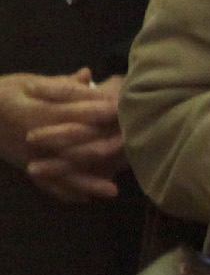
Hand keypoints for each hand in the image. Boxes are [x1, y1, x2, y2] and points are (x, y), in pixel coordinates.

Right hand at [1, 72, 126, 202]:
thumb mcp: (29, 83)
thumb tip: (87, 75)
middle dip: (104, 150)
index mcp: (39, 114)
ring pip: (62, 174)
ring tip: (112, 191)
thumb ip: (60, 84)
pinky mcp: (26, 167)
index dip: (102, 111)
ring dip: (87, 183)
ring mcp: (31, 157)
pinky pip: (46, 185)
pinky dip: (64, 192)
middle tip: (131, 150)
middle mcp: (38, 140)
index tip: (126, 110)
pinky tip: (85, 199)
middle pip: (74, 148)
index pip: (76, 114)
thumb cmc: (5, 94)